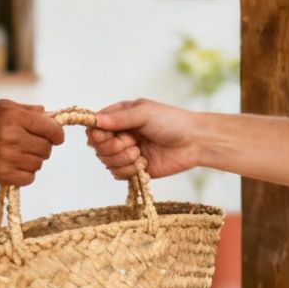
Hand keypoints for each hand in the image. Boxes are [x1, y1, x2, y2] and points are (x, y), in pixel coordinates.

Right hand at [0, 101, 63, 186]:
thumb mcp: (1, 107)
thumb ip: (27, 110)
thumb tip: (49, 114)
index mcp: (14, 117)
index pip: (50, 129)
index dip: (57, 134)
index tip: (56, 137)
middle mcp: (12, 136)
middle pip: (46, 148)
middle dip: (43, 147)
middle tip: (30, 145)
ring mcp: (7, 157)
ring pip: (38, 164)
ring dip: (32, 160)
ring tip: (18, 155)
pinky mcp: (3, 174)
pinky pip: (29, 178)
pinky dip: (25, 174)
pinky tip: (15, 166)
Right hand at [87, 99, 201, 180]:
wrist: (193, 143)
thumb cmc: (171, 121)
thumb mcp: (144, 113)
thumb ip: (119, 118)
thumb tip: (95, 121)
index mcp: (119, 117)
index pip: (94, 127)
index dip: (98, 134)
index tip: (111, 135)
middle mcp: (120, 134)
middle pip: (97, 147)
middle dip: (113, 147)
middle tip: (132, 143)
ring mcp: (126, 152)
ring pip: (107, 162)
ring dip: (123, 159)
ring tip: (140, 153)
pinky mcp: (134, 169)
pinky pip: (118, 174)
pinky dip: (129, 170)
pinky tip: (144, 163)